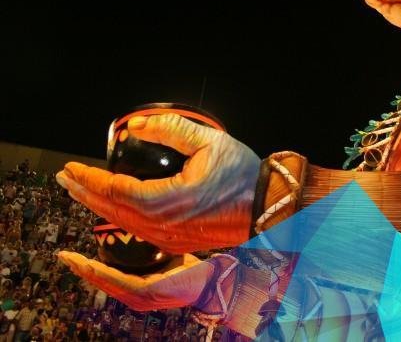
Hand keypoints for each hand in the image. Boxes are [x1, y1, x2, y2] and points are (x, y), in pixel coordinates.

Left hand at [56, 113, 260, 251]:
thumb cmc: (244, 174)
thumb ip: (170, 128)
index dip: (90, 178)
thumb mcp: (209, 141)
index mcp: (170, 200)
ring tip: (81, 191)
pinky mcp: (178, 243)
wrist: (269, 207)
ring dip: (98, 206)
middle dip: (84, 193)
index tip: (72, 166)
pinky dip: (118, 218)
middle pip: (112, 210)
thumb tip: (136, 125)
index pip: (116, 190)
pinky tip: (112, 207)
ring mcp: (171, 239)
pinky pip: (138, 232)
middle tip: (65, 178)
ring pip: (122, 224)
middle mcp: (165, 225)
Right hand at [57, 251, 211, 310]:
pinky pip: (119, 282)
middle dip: (80, 268)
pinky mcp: (147, 293)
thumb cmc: (192, 269)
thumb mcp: (165, 258)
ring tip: (71, 259)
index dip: (88, 266)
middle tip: (64, 256)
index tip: (71, 255)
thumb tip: (143, 226)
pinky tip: (91, 265)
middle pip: (101, 281)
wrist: (212, 281)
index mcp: (136, 288)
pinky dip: (103, 273)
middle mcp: (135, 296)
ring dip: (86, 270)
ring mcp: (139, 297)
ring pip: (106, 282)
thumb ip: (151, 250)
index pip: (107, 276)